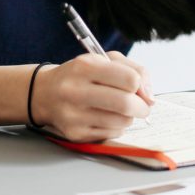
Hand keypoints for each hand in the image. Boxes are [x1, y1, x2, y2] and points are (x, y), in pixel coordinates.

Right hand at [30, 52, 154, 141]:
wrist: (45, 93)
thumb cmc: (81, 75)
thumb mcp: (105, 59)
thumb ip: (135, 70)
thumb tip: (150, 97)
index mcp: (85, 66)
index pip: (129, 79)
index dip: (140, 85)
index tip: (137, 87)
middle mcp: (75, 90)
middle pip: (125, 104)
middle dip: (142, 107)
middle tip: (142, 107)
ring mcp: (73, 115)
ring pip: (121, 122)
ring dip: (128, 117)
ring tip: (119, 110)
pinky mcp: (74, 134)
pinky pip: (111, 134)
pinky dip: (116, 127)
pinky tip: (105, 118)